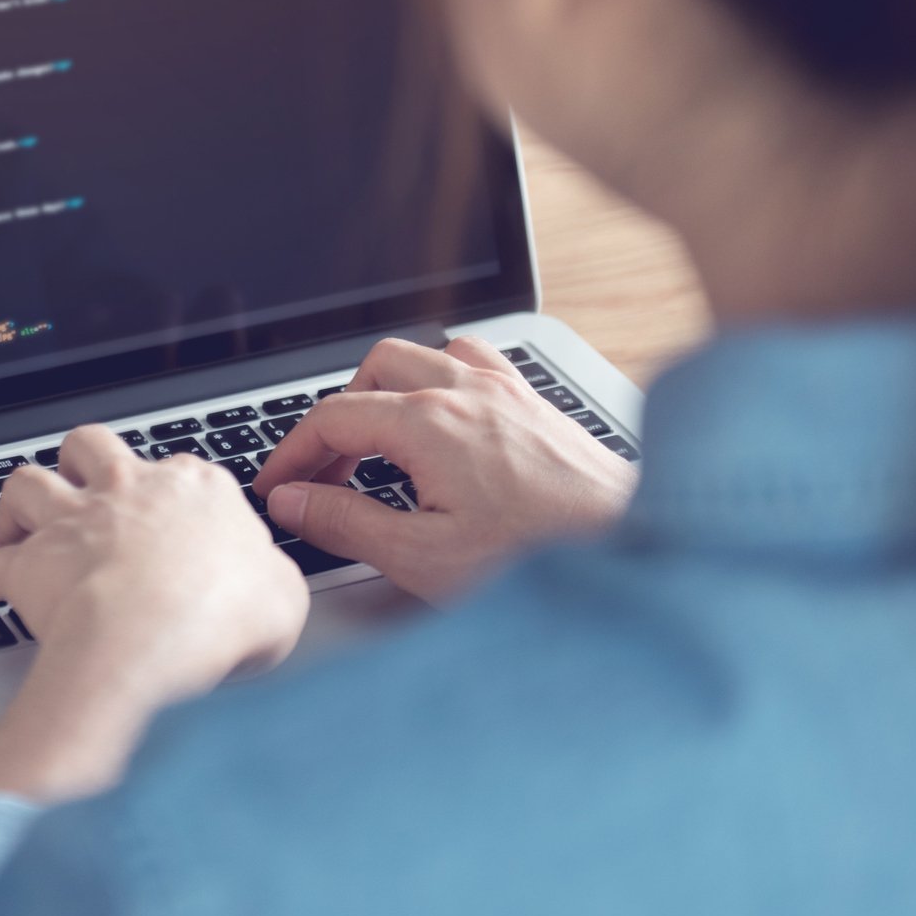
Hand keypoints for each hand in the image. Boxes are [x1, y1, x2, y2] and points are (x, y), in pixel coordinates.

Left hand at [0, 426, 309, 799]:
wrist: (150, 638)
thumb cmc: (217, 617)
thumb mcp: (283, 599)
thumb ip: (272, 583)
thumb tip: (267, 590)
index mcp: (195, 488)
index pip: (182, 474)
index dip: (175, 502)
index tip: (174, 530)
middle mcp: (128, 490)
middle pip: (92, 447)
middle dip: (83, 462)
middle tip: (82, 490)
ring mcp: (74, 521)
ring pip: (27, 482)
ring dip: (17, 506)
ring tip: (16, 528)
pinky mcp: (30, 565)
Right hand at [253, 336, 636, 602]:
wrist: (639, 554)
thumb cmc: (541, 561)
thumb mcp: (423, 556)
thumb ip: (347, 523)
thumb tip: (292, 503)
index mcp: (430, 423)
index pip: (332, 417)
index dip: (291, 454)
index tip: (276, 489)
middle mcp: (468, 389)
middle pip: (373, 370)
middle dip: (337, 417)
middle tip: (324, 474)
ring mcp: (508, 390)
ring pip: (426, 355)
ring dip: (389, 390)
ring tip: (377, 444)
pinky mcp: (539, 404)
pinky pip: (476, 361)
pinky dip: (444, 380)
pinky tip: (448, 420)